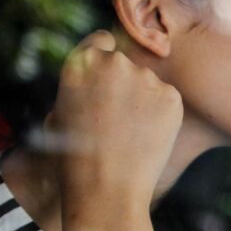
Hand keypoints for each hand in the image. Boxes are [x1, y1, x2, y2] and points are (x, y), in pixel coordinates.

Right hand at [48, 29, 182, 208]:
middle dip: (123, 84)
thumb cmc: (75, 160)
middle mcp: (114, 62)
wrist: (105, 189)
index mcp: (81, 62)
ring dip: (143, 101)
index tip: (107, 80)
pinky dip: (161, 116)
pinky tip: (147, 140)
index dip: (104, 61)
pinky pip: (166, 100)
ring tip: (130, 137)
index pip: (102, 41)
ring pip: (148, 84)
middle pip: (125, 64)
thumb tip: (95, 82)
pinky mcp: (171, 96)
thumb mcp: (59, 115)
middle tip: (117, 120)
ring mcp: (145, 77)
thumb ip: (80, 87)